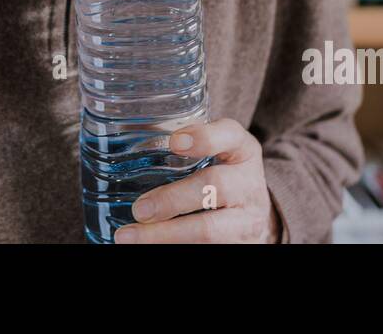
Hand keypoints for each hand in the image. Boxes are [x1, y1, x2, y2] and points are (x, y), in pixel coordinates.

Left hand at [115, 118, 279, 243]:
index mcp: (243, 151)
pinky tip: (145, 245)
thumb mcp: (218, 152)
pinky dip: (173, 245)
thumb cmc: (225, 174)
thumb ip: (185, 146)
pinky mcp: (238, 245)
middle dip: (174, 199)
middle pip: (217, 187)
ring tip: (129, 236)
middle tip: (139, 209)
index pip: (231, 135)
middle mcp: (248, 184)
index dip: (204, 137)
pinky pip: (204, 247)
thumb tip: (127, 142)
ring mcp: (246, 220)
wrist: (255, 215)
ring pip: (209, 230)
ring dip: (165, 235)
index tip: (174, 141)